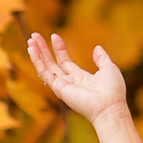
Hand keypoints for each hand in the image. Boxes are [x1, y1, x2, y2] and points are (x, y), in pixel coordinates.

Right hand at [24, 33, 142, 142]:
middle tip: (34, 36)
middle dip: (43, 50)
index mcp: (80, 78)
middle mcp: (69, 82)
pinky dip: (37, 61)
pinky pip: (45, 73)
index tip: (54, 36)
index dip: (59, 49)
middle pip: (52, 64)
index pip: (65, 62)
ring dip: (37, 54)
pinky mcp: (59, 88)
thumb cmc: (112, 91)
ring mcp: (62, 86)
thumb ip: (101, 58)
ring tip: (30, 40)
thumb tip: (97, 47)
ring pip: (46, 68)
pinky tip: (32, 50)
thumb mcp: (109, 68)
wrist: (110, 106)